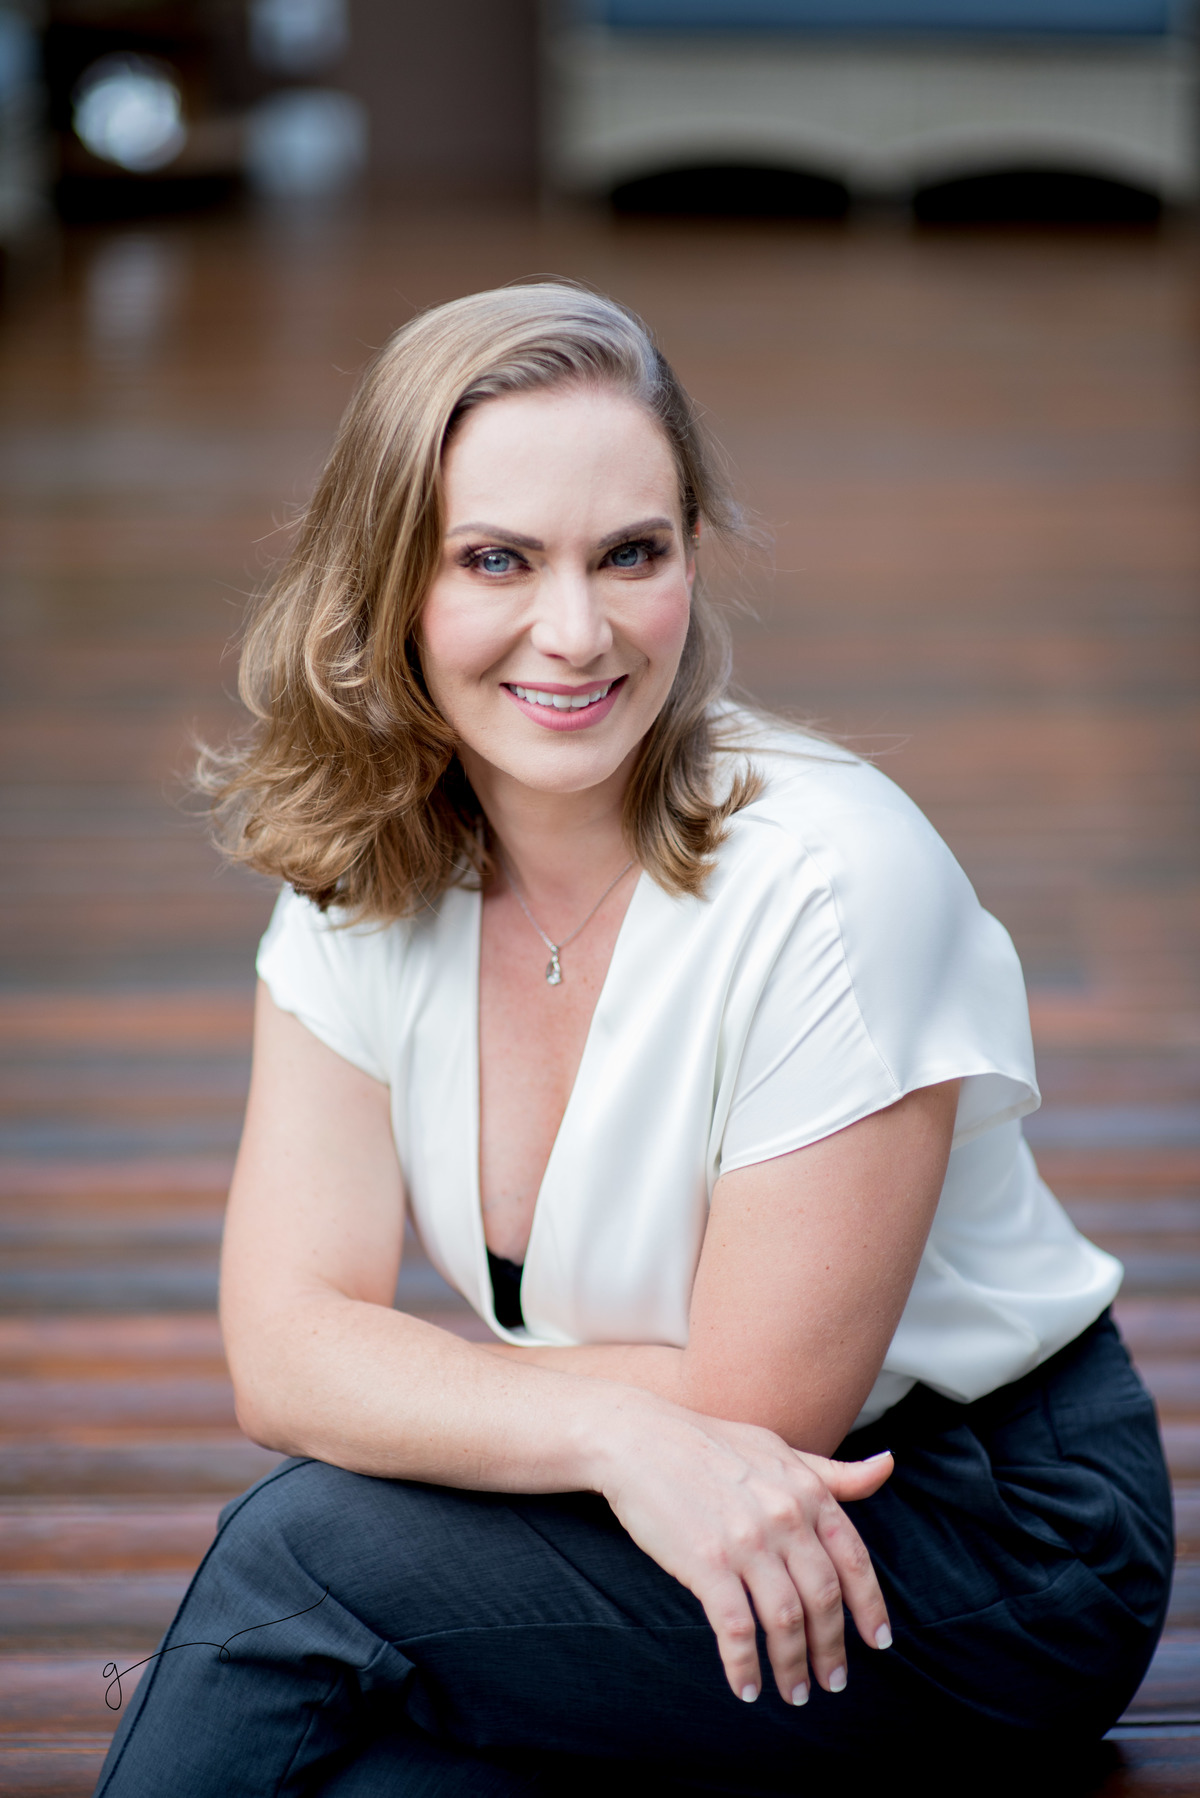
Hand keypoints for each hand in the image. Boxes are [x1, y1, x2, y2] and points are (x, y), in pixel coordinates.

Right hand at [595, 1402, 892, 1705]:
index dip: (870, 1606)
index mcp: (806, 1490)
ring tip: (794, 1694)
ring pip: (786, 1620)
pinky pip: (736, 1628)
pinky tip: (745, 1688)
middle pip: (823, 1598)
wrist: (638, 1438)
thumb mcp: (778, 1450)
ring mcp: (746, 1541)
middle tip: (833, 1683)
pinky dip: (744, 1664)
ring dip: (793, 1666)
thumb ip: (832, 1472)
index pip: (853, 1559)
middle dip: (832, 1649)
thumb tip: (888, 1466)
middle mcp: (785, 1516)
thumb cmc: (709, 1444)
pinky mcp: (706, 1562)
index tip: (878, 1643)